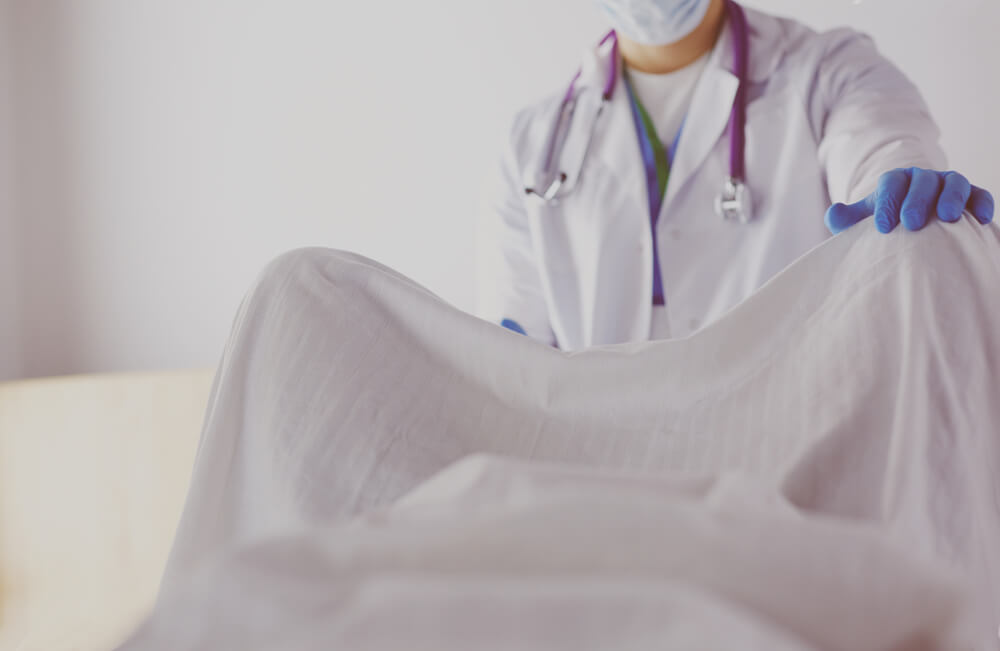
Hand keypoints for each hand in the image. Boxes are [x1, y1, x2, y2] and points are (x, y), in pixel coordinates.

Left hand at [824, 168, 994, 234]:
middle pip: (923, 182)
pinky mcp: (971, 196)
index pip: (891, 184)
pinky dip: (982, 202)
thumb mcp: (864, 221)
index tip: (884, 227)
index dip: (888, 203)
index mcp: (895, 181)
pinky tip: (981, 219)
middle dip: (917, 201)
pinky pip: (980, 194)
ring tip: (948, 218)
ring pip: (955, 182)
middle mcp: (923, 179)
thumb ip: (847, 220)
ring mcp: (948, 185)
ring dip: (953, 197)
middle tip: (912, 224)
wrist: (912, 227)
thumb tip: (834, 214)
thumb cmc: (886, 225)